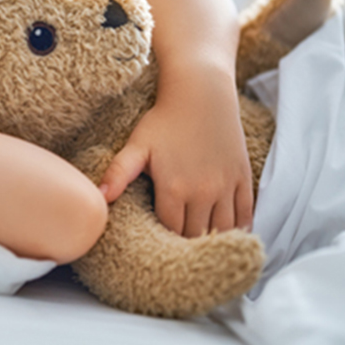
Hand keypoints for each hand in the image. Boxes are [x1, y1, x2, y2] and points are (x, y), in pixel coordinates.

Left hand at [99, 75, 253, 236]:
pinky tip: (230, 235)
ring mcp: (226, 186)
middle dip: (186, 245)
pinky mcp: (242, 178)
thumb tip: (99, 197)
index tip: (159, 244)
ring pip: (223, 229)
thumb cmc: (164, 119)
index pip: (170, 231)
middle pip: (195, 234)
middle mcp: (203, 192)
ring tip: (203, 248)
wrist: (201, 92)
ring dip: (213, 240)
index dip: (164, 240)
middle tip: (180, 252)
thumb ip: (118, 173)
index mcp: (174, 189)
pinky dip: (239, 229)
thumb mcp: (137, 145)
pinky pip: (245, 214)